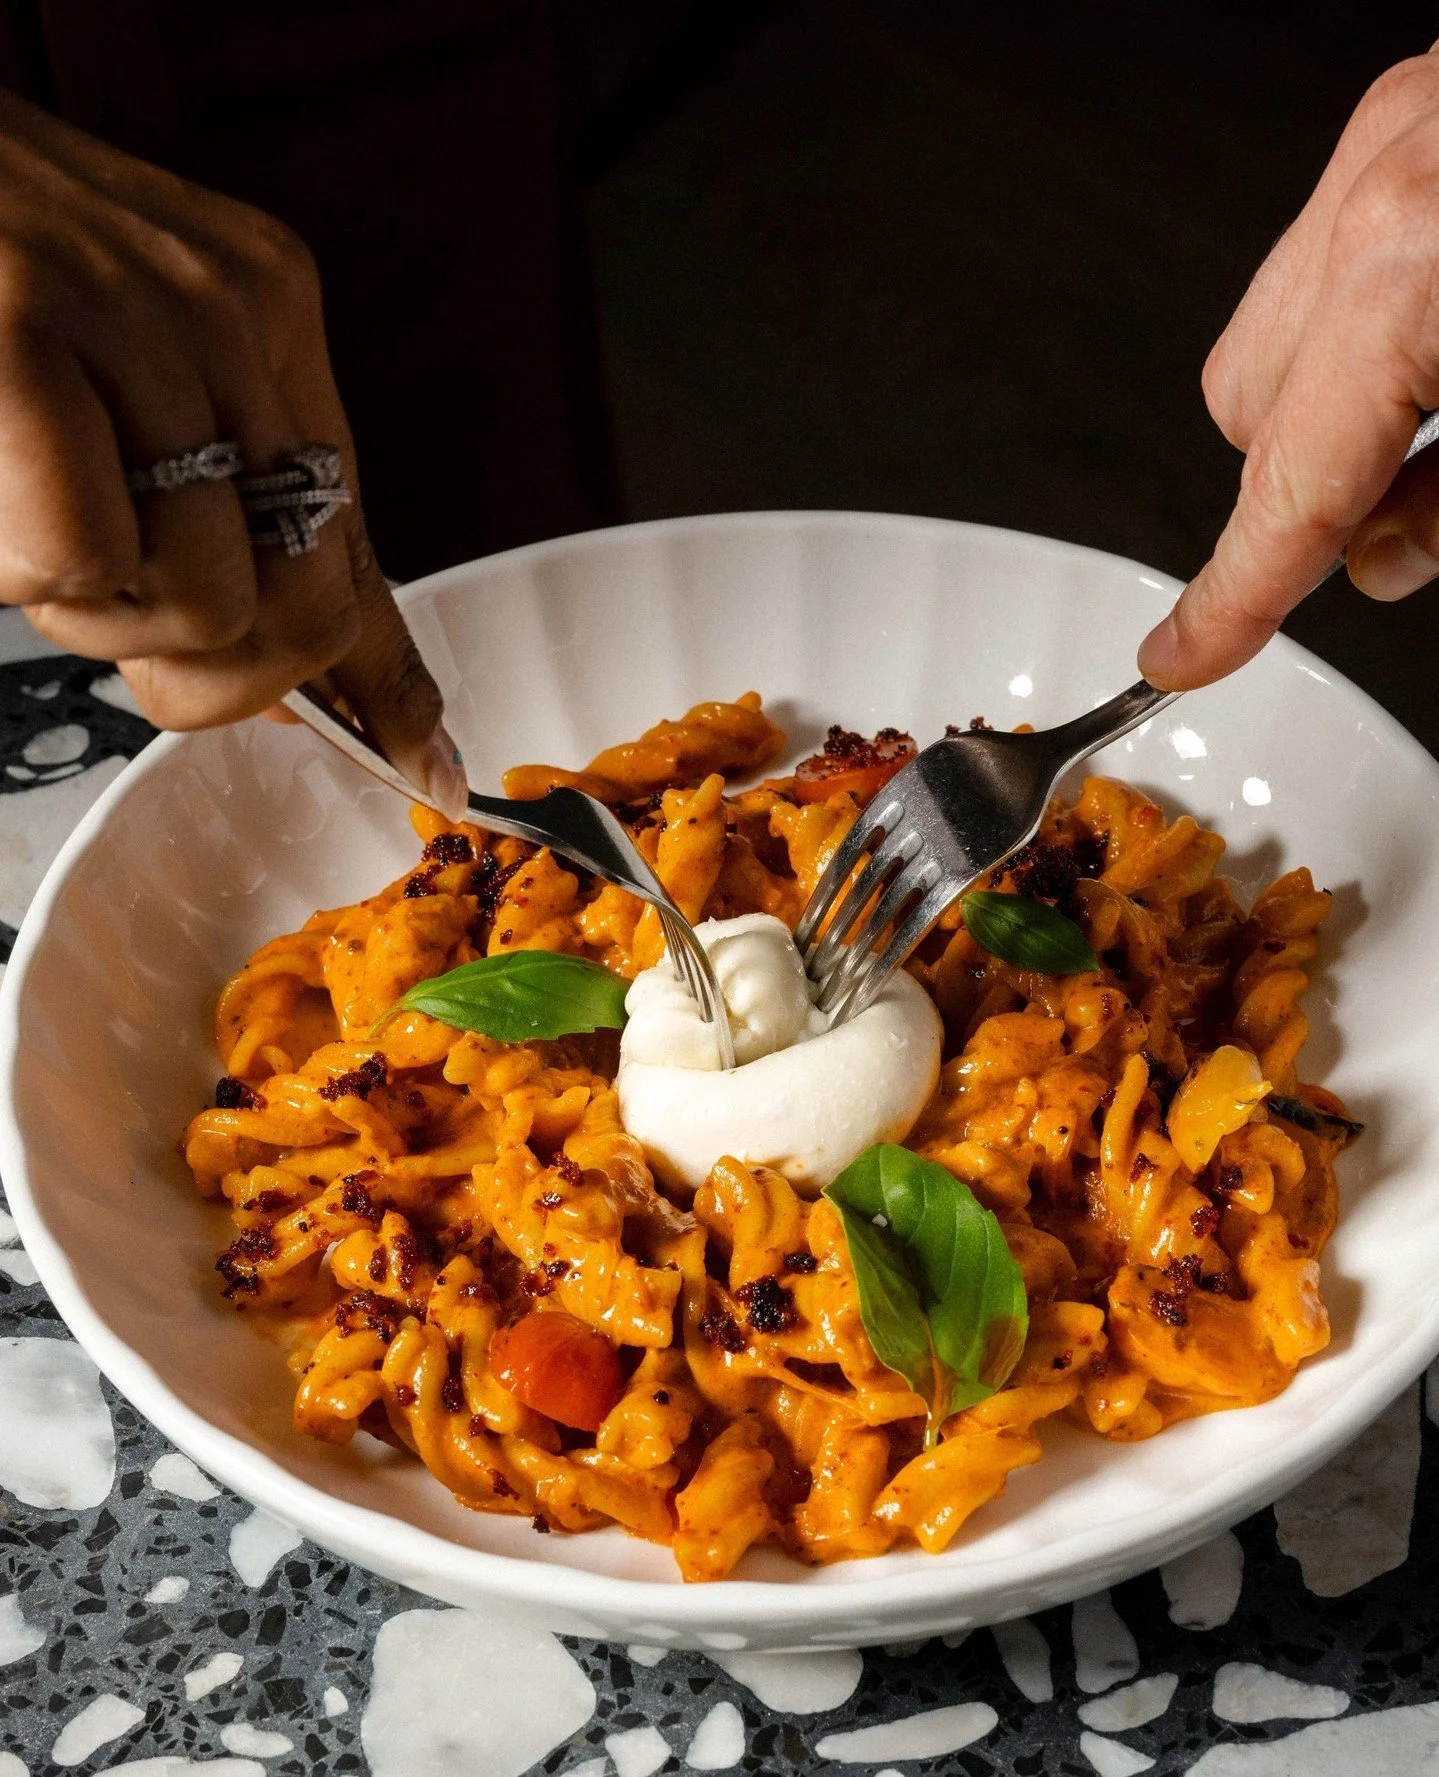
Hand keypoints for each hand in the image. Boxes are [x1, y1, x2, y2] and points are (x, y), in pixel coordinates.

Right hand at [0, 91, 466, 814]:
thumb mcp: (140, 377)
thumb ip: (223, 504)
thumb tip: (288, 680)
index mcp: (270, 315)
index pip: (361, 543)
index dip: (388, 678)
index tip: (427, 763)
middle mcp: (231, 311)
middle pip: (306, 606)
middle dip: (214, 671)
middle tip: (122, 618)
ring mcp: (136, 317)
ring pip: (202, 601)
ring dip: (100, 614)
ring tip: (37, 520)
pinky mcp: (26, 335)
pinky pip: (84, 559)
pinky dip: (34, 572)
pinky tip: (4, 497)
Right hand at [1140, 50, 1438, 689]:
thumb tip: (1389, 556)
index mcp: (1415, 268)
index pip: (1289, 486)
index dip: (1236, 593)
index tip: (1189, 650)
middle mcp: (1385, 189)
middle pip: (1248, 409)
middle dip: (1305, 487)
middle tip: (1394, 527)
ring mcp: (1394, 136)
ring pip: (1270, 334)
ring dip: (1327, 407)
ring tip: (1433, 429)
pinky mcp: (1418, 109)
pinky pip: (1322, 261)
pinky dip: (1363, 329)